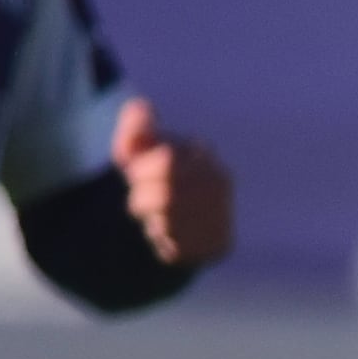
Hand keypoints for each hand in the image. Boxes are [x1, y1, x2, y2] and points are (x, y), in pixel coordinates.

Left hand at [111, 96, 231, 272]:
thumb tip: (144, 108)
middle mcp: (220, 183)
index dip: (140, 173)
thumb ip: (134, 130)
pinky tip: (167, 236)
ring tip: (155, 218)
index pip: (166, 162)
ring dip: (152, 223)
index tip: (133, 175)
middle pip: (167, 197)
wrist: (176, 213)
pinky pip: (179, 250)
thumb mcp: (136, 150)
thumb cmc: (149, 175)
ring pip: (171, 226)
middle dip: (142, 201)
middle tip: (139, 202)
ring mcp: (225, 214)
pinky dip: (164, 245)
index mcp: (202, 153)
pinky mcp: (221, 245)